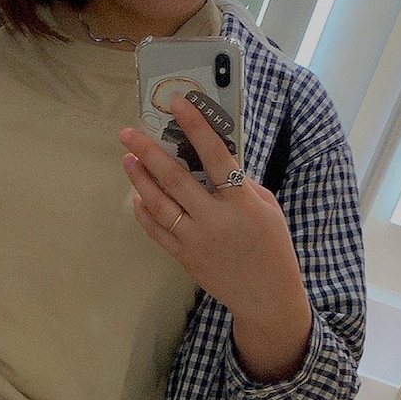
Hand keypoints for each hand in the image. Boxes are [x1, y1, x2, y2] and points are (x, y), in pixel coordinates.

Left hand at [121, 96, 312, 381]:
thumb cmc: (272, 247)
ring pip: (159, 204)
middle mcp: (214, 220)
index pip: (214, 155)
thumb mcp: (267, 209)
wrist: (267, 296)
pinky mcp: (184, 257)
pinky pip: (157, 231)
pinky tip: (136, 196)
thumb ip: (240, 185)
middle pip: (175, 178)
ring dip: (140, 179)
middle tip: (129, 132)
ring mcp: (195, 240)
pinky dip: (144, 212)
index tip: (178, 103)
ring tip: (127, 159)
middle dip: (149, 151)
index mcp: (241, 202)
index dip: (195, 126)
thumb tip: (211, 163)